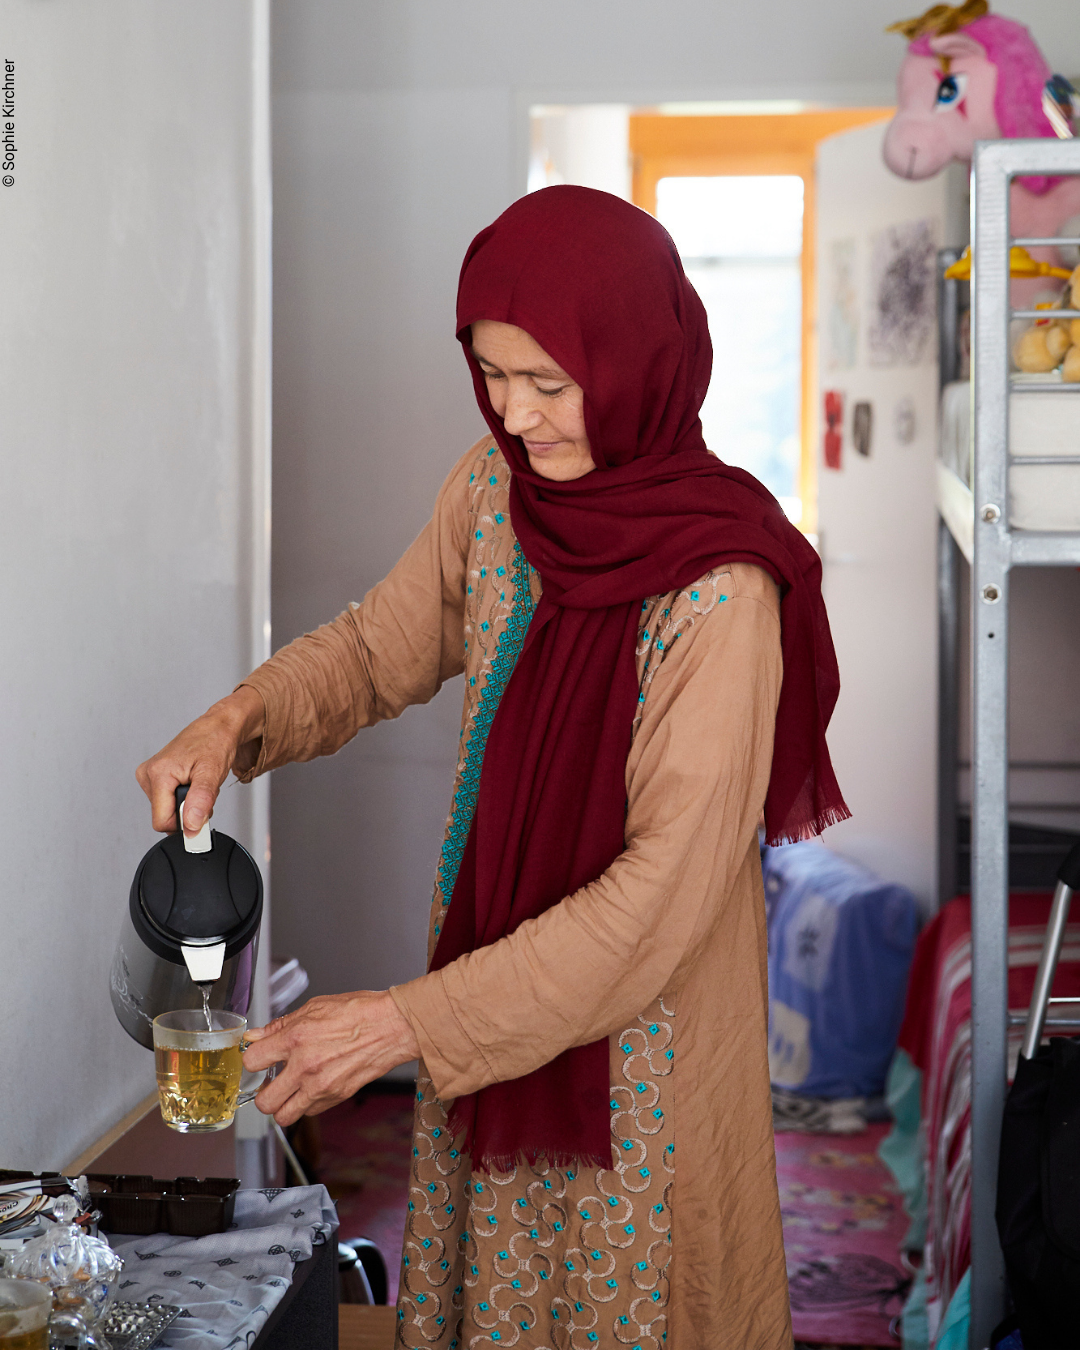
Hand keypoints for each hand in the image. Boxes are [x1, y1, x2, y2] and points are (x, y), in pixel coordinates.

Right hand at [135, 686, 264, 834]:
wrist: (217, 727)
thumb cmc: (215, 742)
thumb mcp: (212, 774)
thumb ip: (200, 802)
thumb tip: (190, 826)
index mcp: (158, 774)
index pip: (161, 821)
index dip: (184, 824)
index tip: (201, 816)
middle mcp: (148, 774)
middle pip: (164, 816)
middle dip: (187, 810)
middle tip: (203, 791)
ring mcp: (149, 775)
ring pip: (167, 809)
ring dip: (187, 803)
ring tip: (198, 783)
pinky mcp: (155, 776)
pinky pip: (168, 799)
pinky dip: (184, 796)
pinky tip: (192, 781)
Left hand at [242, 991, 419, 1126]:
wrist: (391, 1026)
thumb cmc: (359, 1012)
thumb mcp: (315, 1007)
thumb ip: (281, 1025)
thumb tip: (258, 1035)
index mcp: (296, 1038)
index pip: (252, 1062)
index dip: (252, 1060)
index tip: (259, 1058)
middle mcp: (305, 1066)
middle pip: (263, 1101)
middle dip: (263, 1093)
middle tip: (271, 1082)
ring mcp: (320, 1086)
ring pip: (283, 1116)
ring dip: (282, 1106)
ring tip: (289, 1091)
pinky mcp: (336, 1097)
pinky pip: (309, 1112)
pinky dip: (306, 1104)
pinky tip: (312, 1087)